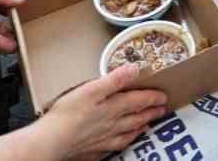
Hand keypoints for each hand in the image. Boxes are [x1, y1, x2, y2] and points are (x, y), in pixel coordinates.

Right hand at [34, 64, 169, 159]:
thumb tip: (134, 69)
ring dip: (141, 126)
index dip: (152, 97)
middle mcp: (113, 123)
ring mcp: (104, 137)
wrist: (53, 141)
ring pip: (129, 131)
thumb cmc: (69, 114)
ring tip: (148, 124)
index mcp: (113, 107)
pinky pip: (116, 144)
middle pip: (136, 117)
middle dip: (151, 112)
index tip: (163, 95)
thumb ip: (114, 80)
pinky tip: (124, 140)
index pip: (138, 100)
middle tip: (163, 109)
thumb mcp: (91, 89)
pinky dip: (125, 140)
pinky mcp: (95, 147)